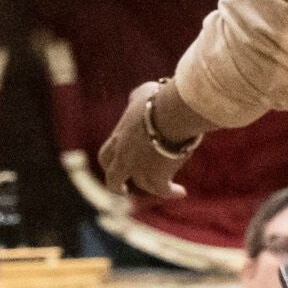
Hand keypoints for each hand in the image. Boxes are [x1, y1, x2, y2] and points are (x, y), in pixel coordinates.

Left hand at [96, 81, 195, 199]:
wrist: (172, 114)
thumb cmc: (160, 100)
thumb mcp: (142, 94)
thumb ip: (136, 99)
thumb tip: (139, 97)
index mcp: (119, 137)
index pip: (105, 156)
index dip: (110, 163)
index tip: (117, 166)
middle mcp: (124, 156)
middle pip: (113, 178)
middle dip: (117, 186)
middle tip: (125, 190)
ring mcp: (139, 169)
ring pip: (142, 185)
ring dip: (154, 188)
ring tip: (168, 189)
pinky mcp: (156, 177)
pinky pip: (163, 190)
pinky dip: (172, 192)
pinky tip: (181, 192)